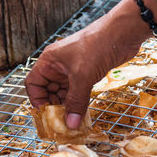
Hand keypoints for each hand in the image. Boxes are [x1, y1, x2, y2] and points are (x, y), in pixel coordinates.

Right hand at [25, 0, 156, 128]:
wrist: (122, 32)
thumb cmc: (97, 46)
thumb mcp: (83, 76)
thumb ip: (76, 101)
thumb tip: (70, 124)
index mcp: (49, 61)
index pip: (34, 84)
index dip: (37, 100)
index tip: (46, 116)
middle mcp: (58, 65)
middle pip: (49, 90)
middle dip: (54, 107)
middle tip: (61, 123)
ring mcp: (73, 69)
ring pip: (64, 92)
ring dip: (67, 106)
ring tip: (72, 122)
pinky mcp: (87, 72)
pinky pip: (78, 91)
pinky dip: (78, 102)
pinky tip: (82, 114)